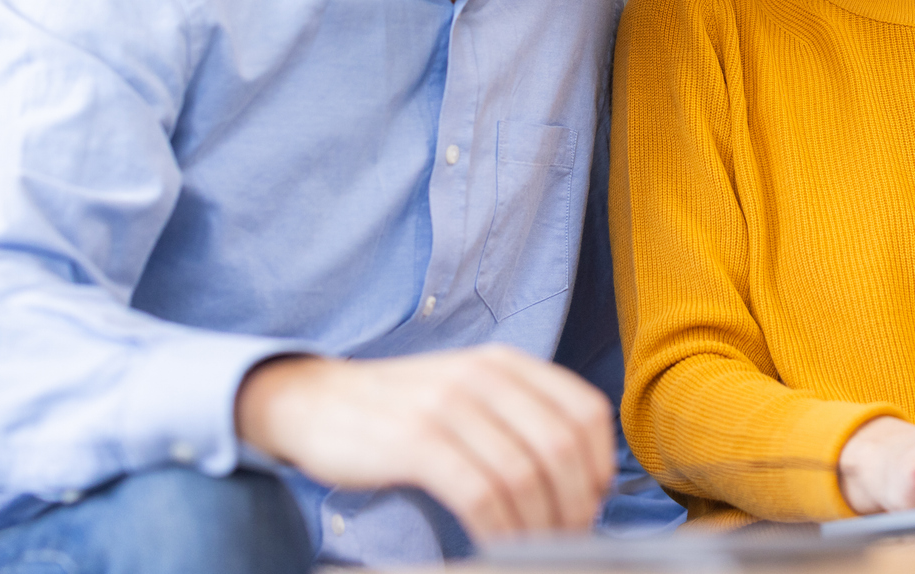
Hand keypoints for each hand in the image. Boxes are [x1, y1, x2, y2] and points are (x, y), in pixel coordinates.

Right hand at [235, 346, 614, 544]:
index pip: (583, 411)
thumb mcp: (466, 392)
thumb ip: (517, 418)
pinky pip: (479, 494)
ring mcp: (449, 406)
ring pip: (523, 475)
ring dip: (539, 525)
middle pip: (560, 448)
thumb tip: (578, 478)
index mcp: (505, 363)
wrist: (315, 402)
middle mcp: (483, 376)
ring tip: (536, 550)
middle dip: (574, 505)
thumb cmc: (399, 409)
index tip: (593, 502)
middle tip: (569, 540)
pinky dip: (498, 529)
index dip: (600, 464)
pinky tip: (496, 546)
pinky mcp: (417, 441)